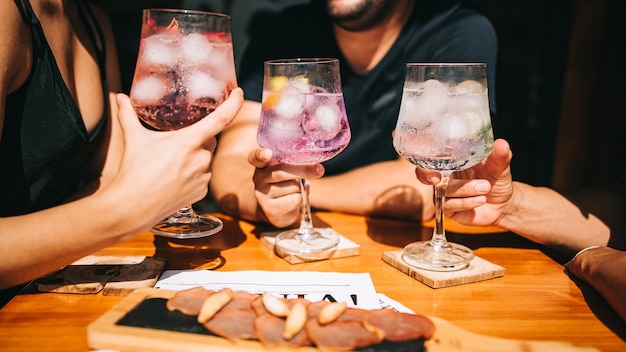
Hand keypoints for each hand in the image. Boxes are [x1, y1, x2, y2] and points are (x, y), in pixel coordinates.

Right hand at [111, 88, 242, 223]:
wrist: (131, 207)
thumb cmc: (133, 172)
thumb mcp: (133, 139)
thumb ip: (128, 115)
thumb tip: (120, 97)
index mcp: (189, 141)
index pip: (221, 118)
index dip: (234, 103)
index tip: (239, 92)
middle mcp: (201, 158)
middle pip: (210, 140)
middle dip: (199, 137)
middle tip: (180, 141)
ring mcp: (203, 177)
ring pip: (206, 159)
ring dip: (196, 156)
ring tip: (171, 163)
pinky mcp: (202, 193)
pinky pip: (203, 176)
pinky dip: (194, 173)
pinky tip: (175, 177)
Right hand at [248, 148, 323, 227]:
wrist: (276, 209)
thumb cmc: (284, 184)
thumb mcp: (285, 170)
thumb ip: (292, 163)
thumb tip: (315, 166)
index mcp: (262, 164)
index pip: (256, 157)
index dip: (261, 154)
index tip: (267, 154)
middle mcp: (258, 178)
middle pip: (282, 171)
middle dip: (304, 170)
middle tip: (319, 169)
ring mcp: (262, 195)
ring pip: (293, 186)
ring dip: (301, 187)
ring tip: (294, 190)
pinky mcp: (270, 209)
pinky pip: (295, 199)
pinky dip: (300, 198)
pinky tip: (293, 200)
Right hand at [414, 138, 513, 225]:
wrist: (503, 204)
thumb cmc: (497, 180)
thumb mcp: (499, 167)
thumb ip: (499, 156)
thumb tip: (501, 143)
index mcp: (451, 161)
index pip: (430, 158)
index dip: (425, 161)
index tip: (433, 164)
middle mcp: (443, 176)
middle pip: (428, 176)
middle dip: (433, 177)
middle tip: (440, 178)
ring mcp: (444, 193)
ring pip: (443, 191)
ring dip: (464, 189)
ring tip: (485, 187)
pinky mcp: (448, 209)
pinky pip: (449, 206)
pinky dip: (466, 202)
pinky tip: (481, 200)